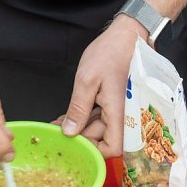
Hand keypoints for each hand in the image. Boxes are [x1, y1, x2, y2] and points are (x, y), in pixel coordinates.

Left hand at [59, 15, 144, 156]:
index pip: (111, 149)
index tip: (73, 142)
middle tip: (58, 130)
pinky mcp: (117, 102)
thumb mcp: (87, 79)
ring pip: (102, 128)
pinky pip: (103, 117)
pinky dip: (89, 117)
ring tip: (60, 122)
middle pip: (104, 139)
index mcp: (119, 114)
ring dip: (82, 127)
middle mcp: (124, 116)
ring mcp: (122, 109)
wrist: (128, 36)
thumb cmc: (110, 53)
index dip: (93, 150)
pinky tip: (72, 114)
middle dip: (81, 137)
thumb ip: (78, 108)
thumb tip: (69, 132)